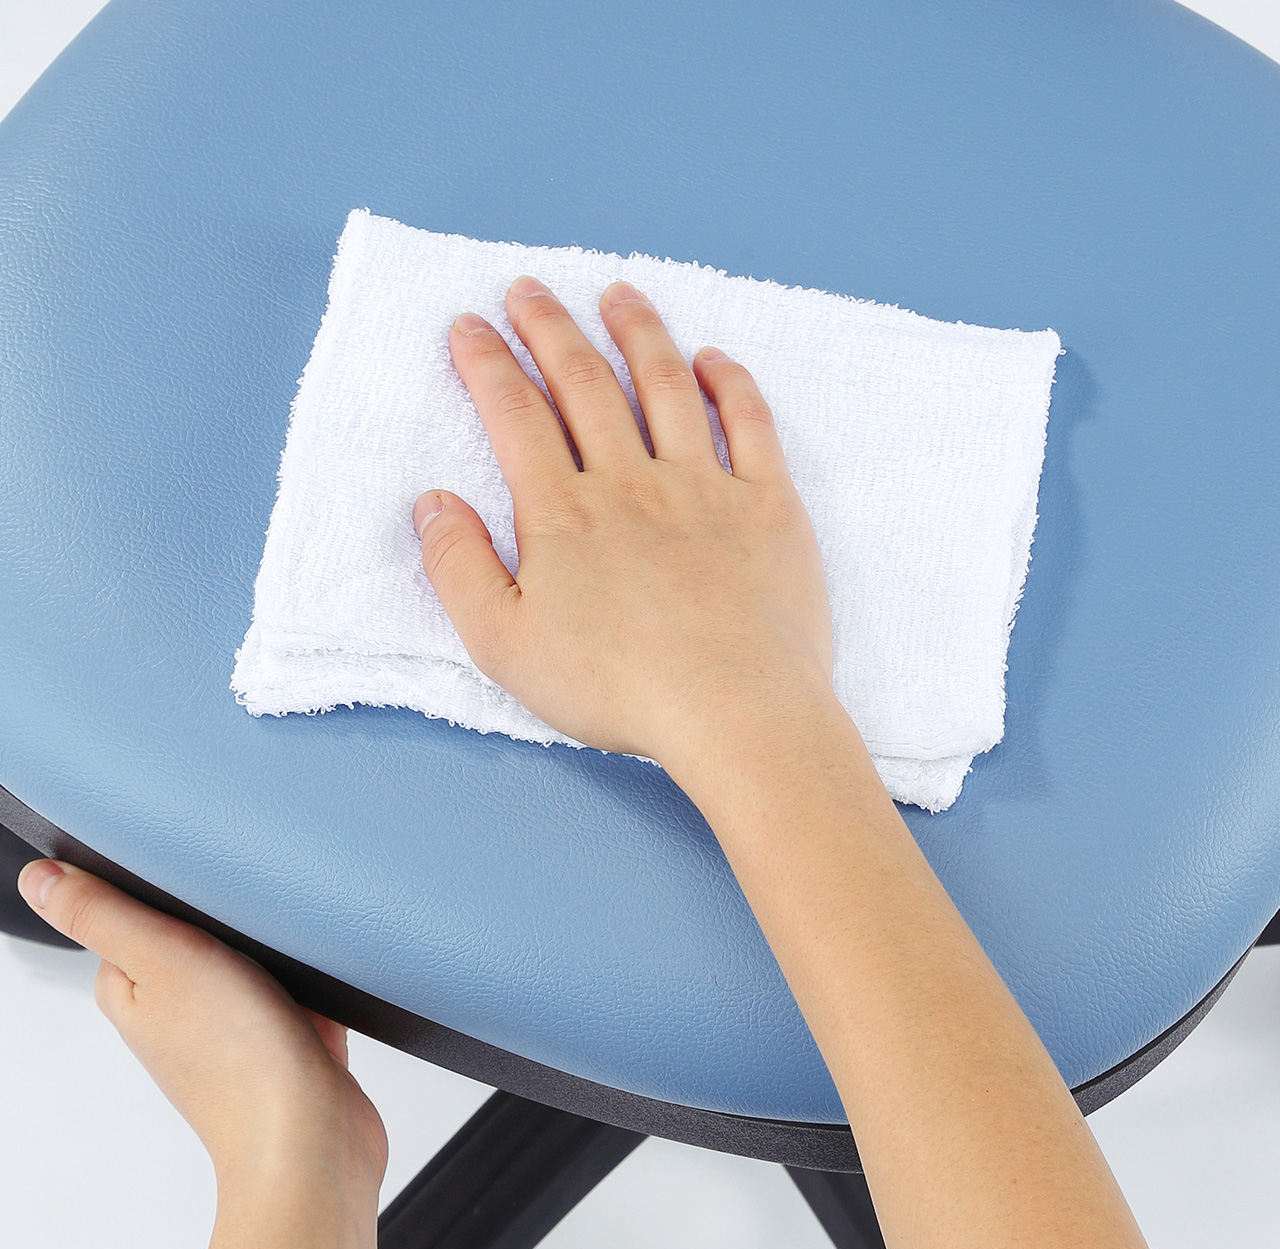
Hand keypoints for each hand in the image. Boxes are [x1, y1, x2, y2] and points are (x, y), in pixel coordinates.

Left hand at [17, 857, 386, 1248]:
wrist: (313, 1135)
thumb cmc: (238, 1062)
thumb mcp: (162, 958)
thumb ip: (103, 914)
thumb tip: (40, 880)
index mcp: (133, 993)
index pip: (127, 917)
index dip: (156, 887)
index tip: (185, 873)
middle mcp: (178, 1013)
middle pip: (195, 935)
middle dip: (225, 915)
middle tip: (244, 905)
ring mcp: (233, 1029)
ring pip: (252, 960)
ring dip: (274, 945)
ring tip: (285, 939)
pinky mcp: (285, 1040)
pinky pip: (298, 990)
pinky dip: (312, 980)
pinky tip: (320, 976)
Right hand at [413, 277, 832, 766]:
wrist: (736, 711)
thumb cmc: (616, 688)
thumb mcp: (504, 645)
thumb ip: (458, 569)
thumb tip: (431, 503)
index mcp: (564, 513)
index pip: (516, 416)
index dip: (487, 364)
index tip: (468, 326)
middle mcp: (632, 481)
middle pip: (584, 383)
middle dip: (549, 328)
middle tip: (528, 289)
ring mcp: (705, 486)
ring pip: (665, 385)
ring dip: (637, 332)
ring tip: (617, 294)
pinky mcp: (768, 505)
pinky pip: (750, 422)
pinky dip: (729, 382)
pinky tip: (712, 358)